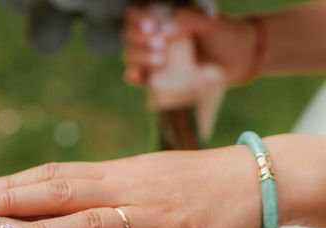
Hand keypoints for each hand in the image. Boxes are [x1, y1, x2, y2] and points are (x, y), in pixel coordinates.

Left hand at [0, 135, 325, 227]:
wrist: (255, 182)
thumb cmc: (189, 182)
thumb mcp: (139, 176)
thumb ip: (97, 188)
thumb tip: (49, 200)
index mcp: (116, 173)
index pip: (55, 175)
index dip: (13, 184)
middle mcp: (127, 190)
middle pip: (62, 192)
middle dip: (14, 200)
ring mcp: (152, 219)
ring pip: (92, 223)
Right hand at [123, 6, 258, 85]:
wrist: (239, 60)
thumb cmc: (226, 35)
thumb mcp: (210, 21)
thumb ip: (188, 19)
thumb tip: (162, 30)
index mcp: (164, 14)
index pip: (135, 11)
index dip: (138, 18)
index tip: (153, 26)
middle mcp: (154, 34)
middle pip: (127, 34)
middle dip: (137, 39)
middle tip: (160, 44)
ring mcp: (154, 56)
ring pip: (130, 55)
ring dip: (139, 57)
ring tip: (162, 61)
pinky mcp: (157, 77)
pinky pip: (137, 77)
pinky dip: (133, 76)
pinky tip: (139, 75)